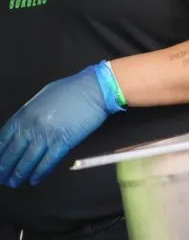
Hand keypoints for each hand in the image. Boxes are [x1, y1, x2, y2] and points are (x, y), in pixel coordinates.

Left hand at [0, 63, 123, 187]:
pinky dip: (40, 172)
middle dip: (5, 168)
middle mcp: (32, 126)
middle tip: (2, 178)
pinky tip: (35, 180)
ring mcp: (47, 135)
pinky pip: (48, 161)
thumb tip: (24, 127)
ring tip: (15, 183)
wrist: (95, 89)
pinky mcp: (64, 142)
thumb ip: (30, 114)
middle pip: (13, 152)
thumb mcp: (43, 98)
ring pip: (28, 160)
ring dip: (20, 174)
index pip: (3, 139)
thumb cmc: (72, 89)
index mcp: (25, 114)